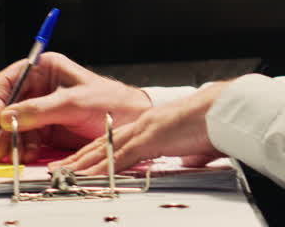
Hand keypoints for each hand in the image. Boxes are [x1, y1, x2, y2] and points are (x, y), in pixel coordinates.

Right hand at [0, 51, 151, 162]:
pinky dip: (24, 147)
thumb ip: (40, 109)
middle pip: (8, 105)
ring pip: (14, 125)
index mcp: (46, 69)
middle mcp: (40, 87)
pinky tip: (29, 153)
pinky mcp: (47, 129)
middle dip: (2, 126)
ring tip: (12, 154)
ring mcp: (42, 109)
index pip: (10, 79)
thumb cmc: (111, 102)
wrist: (132, 123)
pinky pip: (26, 138)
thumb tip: (8, 117)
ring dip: (11, 140)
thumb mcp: (74, 103)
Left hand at [50, 79, 232, 174]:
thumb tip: (190, 160)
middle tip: (58, 168)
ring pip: (105, 149)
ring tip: (62, 174)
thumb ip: (189, 152)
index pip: (117, 140)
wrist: (226, 109)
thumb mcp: (198, 142)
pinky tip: (87, 176)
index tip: (80, 161)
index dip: (96, 151)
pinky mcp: (150, 138)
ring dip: (82, 164)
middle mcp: (143, 124)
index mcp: (153, 124)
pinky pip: (120, 157)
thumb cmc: (216, 122)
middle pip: (103, 143)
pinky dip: (101, 169)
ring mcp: (145, 130)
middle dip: (78, 157)